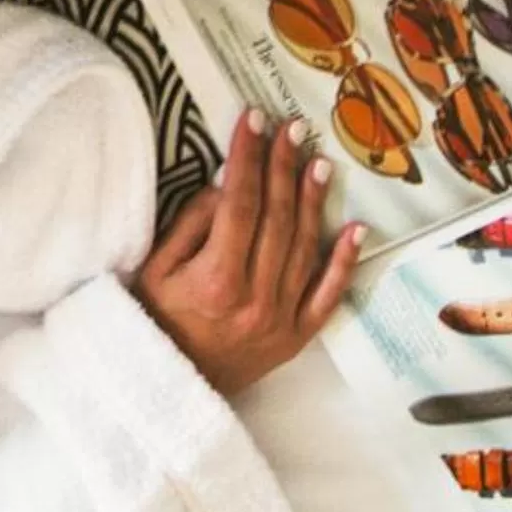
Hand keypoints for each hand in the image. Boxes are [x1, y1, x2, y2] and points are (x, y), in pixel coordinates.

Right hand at [134, 108, 364, 399]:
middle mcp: (255, 297)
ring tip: (319, 161)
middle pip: (275, 217)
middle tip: (292, 128)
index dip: (248, 157)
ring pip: (303, 247)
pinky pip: (327, 294)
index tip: (253, 121)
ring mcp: (281, 319)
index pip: (239, 202)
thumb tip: (227, 184)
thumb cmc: (155, 321)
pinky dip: (344, 261)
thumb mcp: (155, 269)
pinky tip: (356, 228)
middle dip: (282, 166)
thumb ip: (192, 224)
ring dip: (312, 200)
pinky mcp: (296, 337)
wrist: (170, 390)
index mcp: (216, 277)